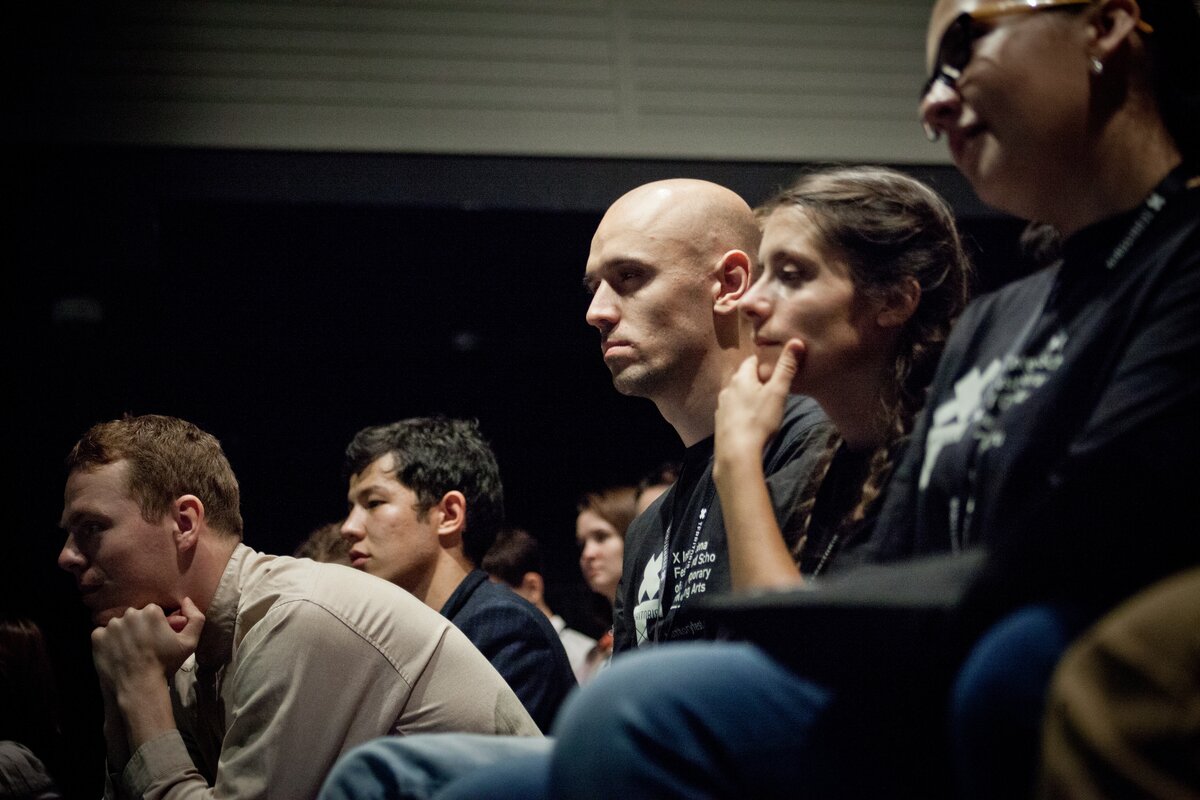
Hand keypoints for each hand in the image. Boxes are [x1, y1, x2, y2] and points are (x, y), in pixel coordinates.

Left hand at [92, 598, 204, 691]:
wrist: (138, 687)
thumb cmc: (165, 664)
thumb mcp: (190, 642)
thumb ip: (196, 618)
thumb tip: (187, 600)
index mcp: (151, 611)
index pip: (152, 612)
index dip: (155, 625)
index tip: (156, 640)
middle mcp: (130, 614)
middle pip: (134, 616)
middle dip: (138, 627)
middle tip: (143, 646)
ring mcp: (111, 625)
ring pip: (118, 625)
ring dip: (123, 634)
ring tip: (129, 652)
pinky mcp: (97, 637)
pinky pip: (102, 635)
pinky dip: (108, 642)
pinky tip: (116, 654)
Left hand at [716, 339, 803, 457]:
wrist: (737, 452)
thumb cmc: (760, 420)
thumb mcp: (778, 392)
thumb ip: (786, 368)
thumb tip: (796, 341)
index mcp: (741, 377)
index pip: (752, 361)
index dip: (764, 363)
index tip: (775, 371)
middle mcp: (727, 388)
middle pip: (743, 377)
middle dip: (756, 380)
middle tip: (771, 389)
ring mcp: (721, 406)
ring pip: (736, 394)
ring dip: (747, 396)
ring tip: (761, 406)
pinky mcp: (720, 422)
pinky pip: (731, 410)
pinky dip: (740, 412)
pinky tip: (748, 421)